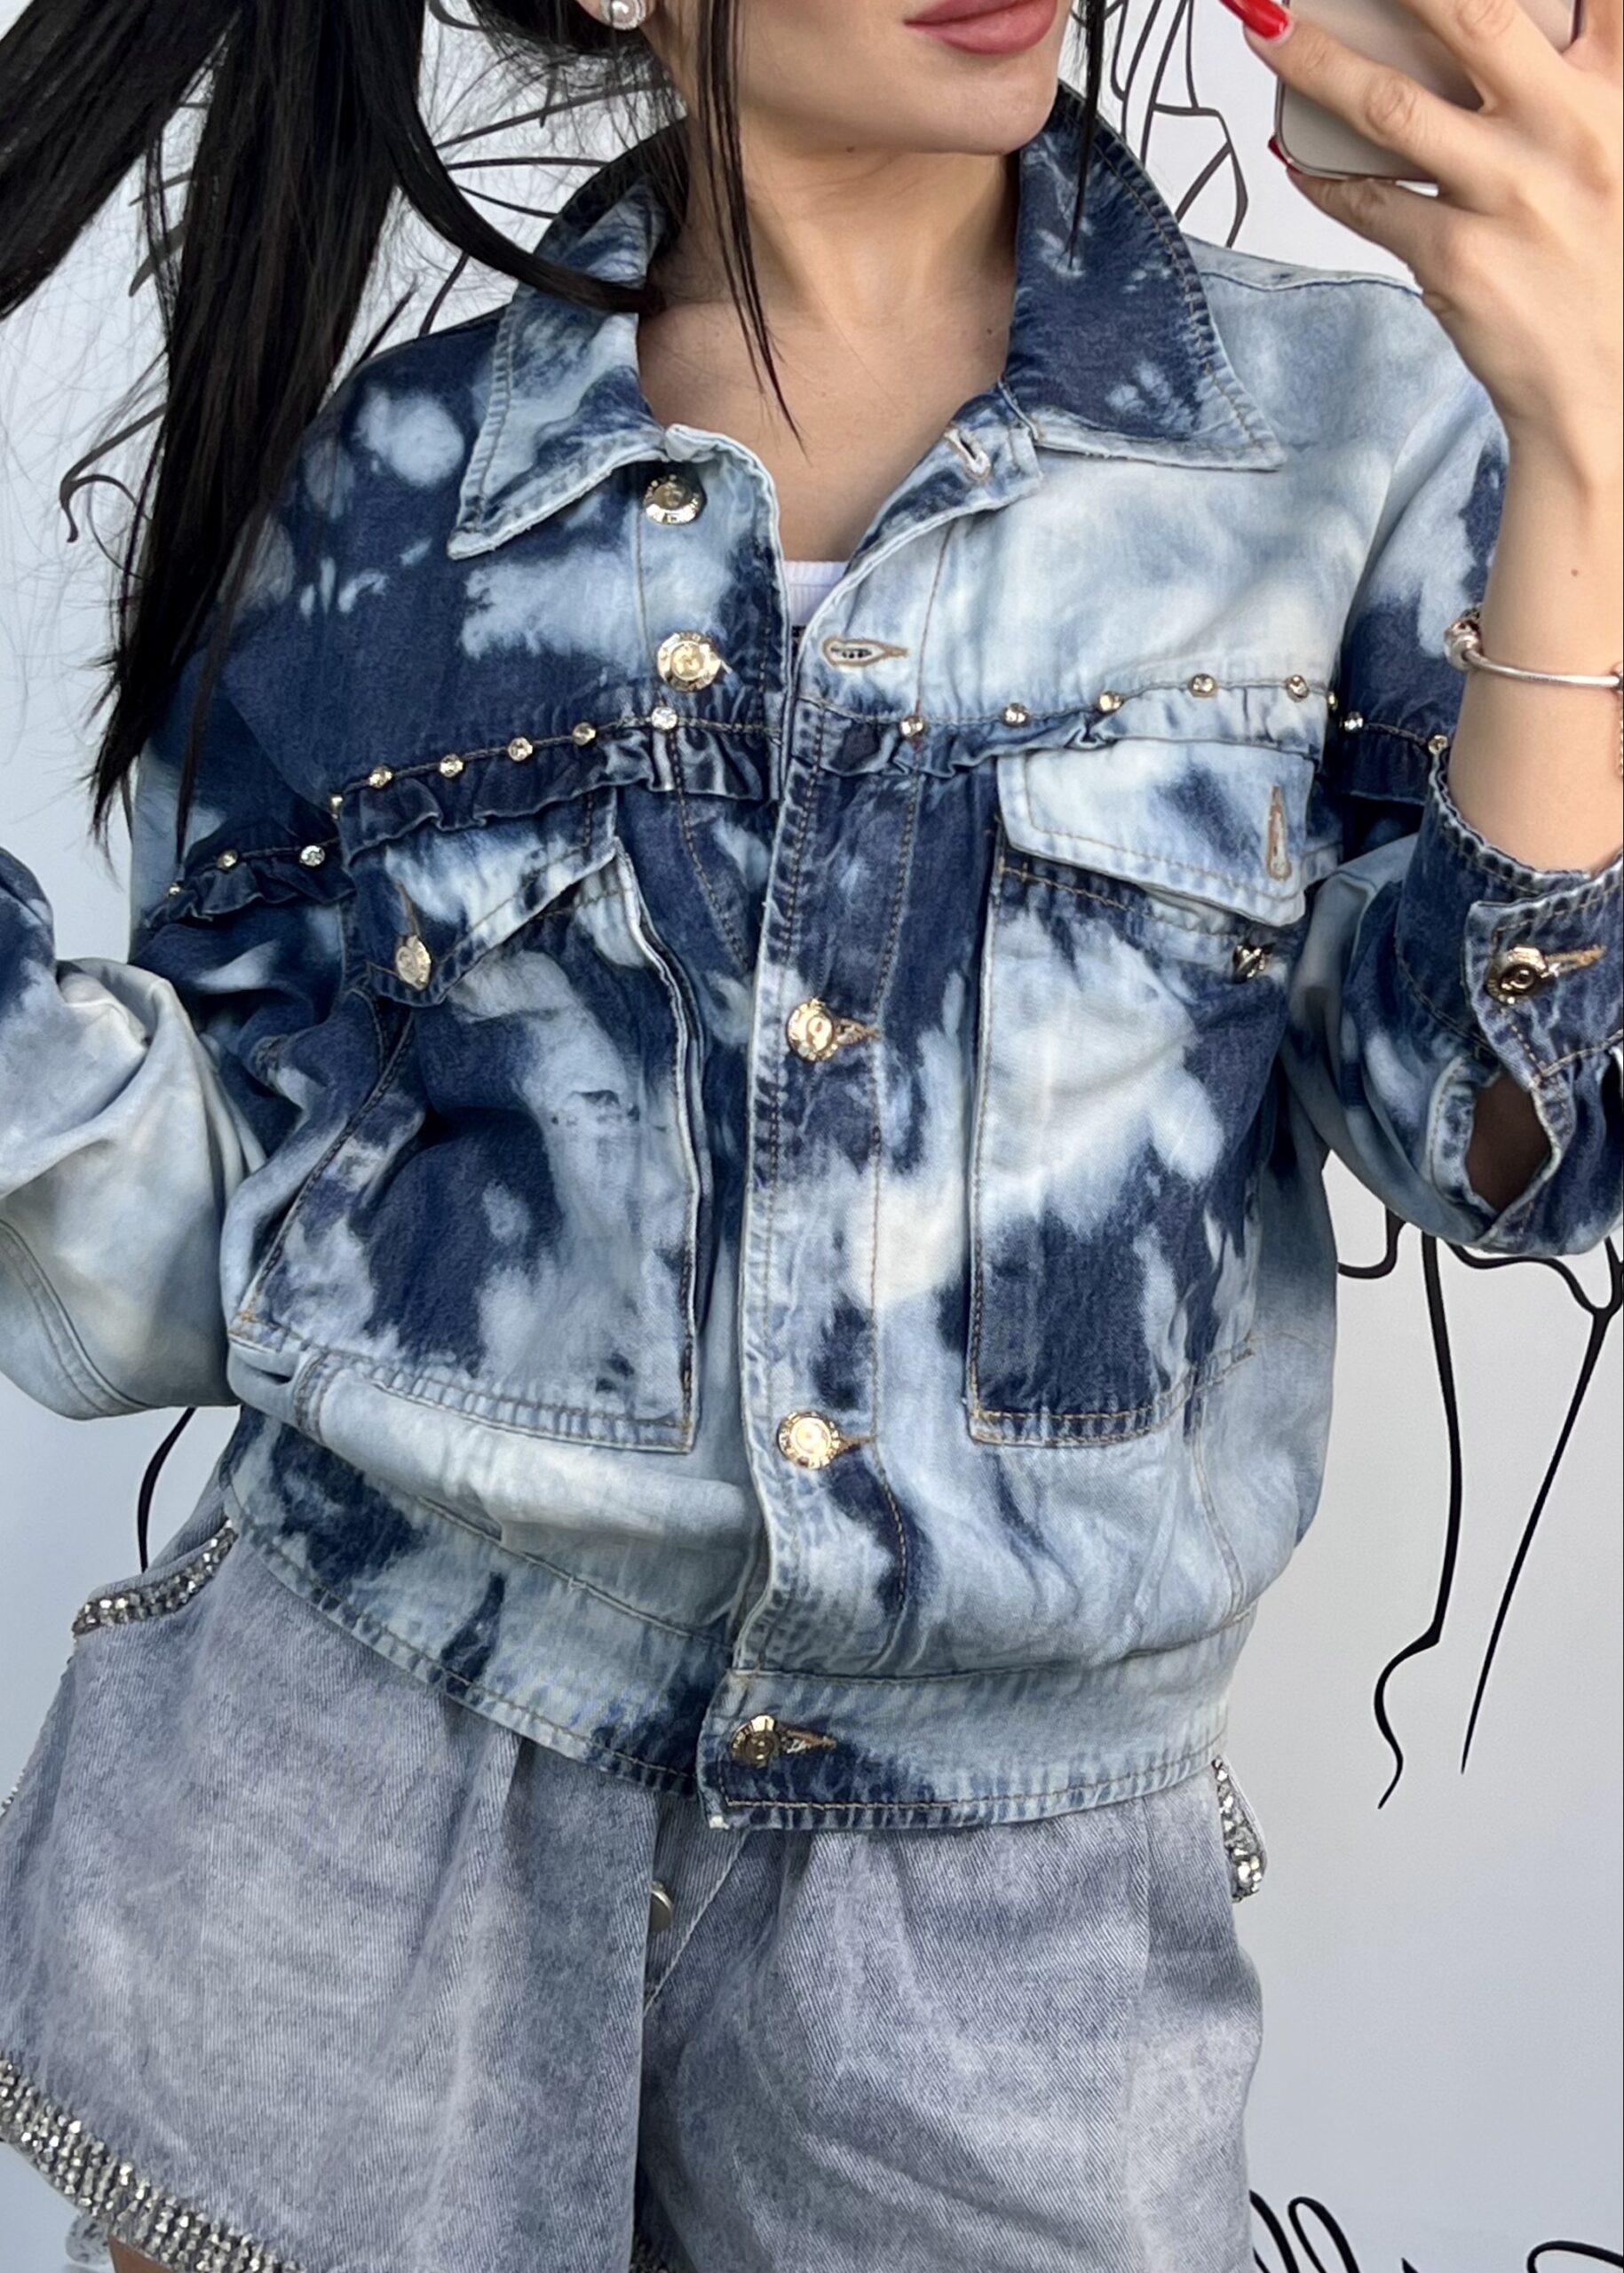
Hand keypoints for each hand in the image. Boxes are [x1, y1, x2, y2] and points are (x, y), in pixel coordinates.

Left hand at [1217, 0, 1621, 475]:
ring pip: (1390, 106)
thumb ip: (1573, 81)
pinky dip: (1322, 177)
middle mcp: (1567, 128)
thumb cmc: (1603, 259)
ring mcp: (1509, 194)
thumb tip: (1496, 31)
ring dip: (1313, 61)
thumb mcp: (1617, 146)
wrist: (1606, 384)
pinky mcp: (1457, 259)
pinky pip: (1368, 203)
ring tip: (1265, 30)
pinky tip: (1296, 157)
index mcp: (1618, 88)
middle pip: (1471, 12)